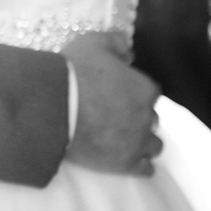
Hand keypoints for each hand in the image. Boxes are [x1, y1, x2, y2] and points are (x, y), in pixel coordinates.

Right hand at [61, 32, 162, 175]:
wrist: (56, 106)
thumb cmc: (74, 72)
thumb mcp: (93, 43)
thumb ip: (115, 41)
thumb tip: (129, 49)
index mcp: (144, 89)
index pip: (150, 93)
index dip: (135, 95)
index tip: (119, 97)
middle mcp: (147, 116)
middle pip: (152, 120)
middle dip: (139, 119)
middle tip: (117, 118)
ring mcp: (138, 141)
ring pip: (154, 146)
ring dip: (143, 143)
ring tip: (124, 141)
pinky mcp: (126, 164)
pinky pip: (146, 169)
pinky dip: (140, 165)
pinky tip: (129, 162)